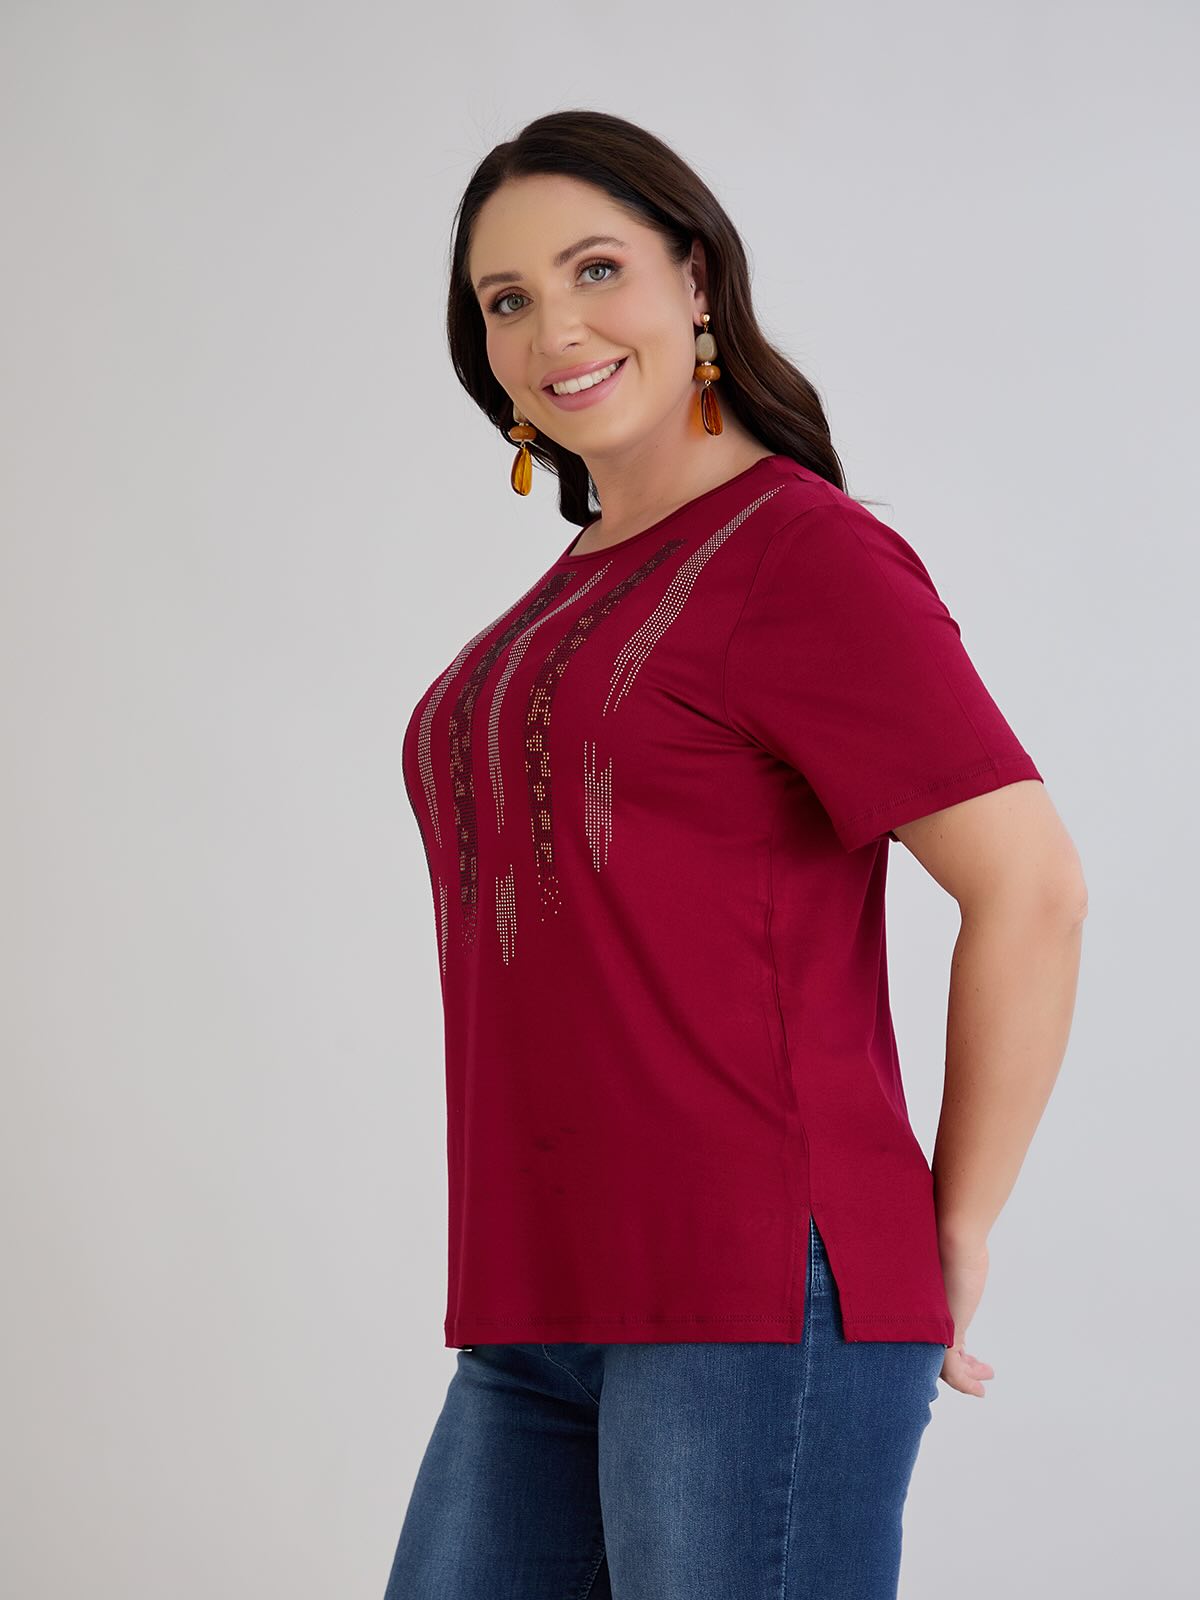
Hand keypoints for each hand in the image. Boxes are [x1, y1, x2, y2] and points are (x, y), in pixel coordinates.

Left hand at [937, 1232, 995, 1398]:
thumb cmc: (947, 1238)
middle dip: (956, 1362)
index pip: (925, 1332)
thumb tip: (955, 1253)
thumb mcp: (946, 1260)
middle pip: (929, 1351)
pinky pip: (953, 1371)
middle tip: (975, 1367)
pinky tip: (981, 1389)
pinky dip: (967, 1384)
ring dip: (965, 1377)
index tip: (962, 1349)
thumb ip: (948, 1268)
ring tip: (982, 1382)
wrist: (951, 1236)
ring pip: (942, 1365)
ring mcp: (931, 1328)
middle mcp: (921, 1317)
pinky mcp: (945, 1336)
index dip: (940, 1343)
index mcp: (917, 1301)